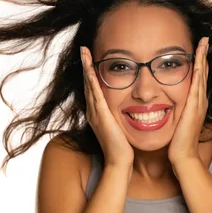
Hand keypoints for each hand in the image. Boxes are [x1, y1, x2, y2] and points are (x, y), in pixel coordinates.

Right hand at [81, 47, 133, 167]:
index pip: (93, 89)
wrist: (120, 162)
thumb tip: (128, 108)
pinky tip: (90, 69)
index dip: (90, 73)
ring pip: (89, 85)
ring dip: (86, 68)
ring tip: (84, 53)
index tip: (90, 59)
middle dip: (85, 66)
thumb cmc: (122, 148)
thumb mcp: (120, 127)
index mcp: (98, 113)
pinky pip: (95, 94)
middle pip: (87, 84)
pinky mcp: (101, 115)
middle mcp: (93, 111)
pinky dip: (91, 80)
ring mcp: (95, 113)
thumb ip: (119, 117)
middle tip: (83, 50)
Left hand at [168, 37, 209, 165]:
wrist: (183, 156)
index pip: (198, 79)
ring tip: (203, 43)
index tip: (197, 49)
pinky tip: (198, 60)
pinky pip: (197, 84)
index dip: (199, 64)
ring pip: (202, 75)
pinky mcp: (194, 107)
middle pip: (203, 73)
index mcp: (195, 104)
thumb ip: (174, 112)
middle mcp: (200, 101)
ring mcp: (199, 104)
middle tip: (204, 40)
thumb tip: (165, 105)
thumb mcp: (176, 122)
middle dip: (203, 56)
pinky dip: (198, 71)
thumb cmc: (177, 142)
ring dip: (202, 58)